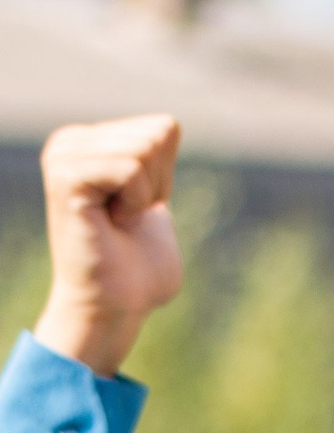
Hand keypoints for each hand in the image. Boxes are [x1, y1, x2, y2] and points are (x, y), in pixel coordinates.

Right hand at [32, 114, 183, 375]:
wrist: (114, 307)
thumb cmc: (137, 269)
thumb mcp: (155, 200)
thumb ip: (158, 159)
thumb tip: (170, 124)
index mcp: (90, 141)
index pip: (164, 128)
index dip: (165, 178)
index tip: (135, 210)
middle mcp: (70, 140)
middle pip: (156, 134)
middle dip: (157, 185)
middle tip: (125, 219)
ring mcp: (63, 155)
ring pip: (144, 150)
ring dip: (144, 197)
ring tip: (116, 222)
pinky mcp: (66, 176)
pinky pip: (130, 170)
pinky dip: (134, 202)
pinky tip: (111, 223)